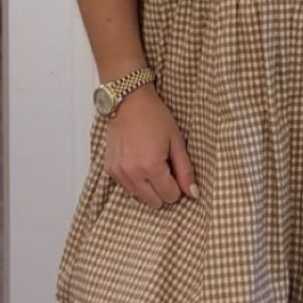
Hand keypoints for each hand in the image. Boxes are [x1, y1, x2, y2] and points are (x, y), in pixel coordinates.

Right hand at [103, 87, 199, 207]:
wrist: (129, 101)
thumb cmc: (154, 117)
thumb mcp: (176, 141)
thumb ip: (185, 170)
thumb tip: (193, 193)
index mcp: (151, 166)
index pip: (169, 196)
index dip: (177, 187)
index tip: (175, 172)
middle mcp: (132, 173)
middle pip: (154, 201)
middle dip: (163, 190)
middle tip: (164, 169)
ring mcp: (118, 172)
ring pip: (138, 196)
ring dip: (147, 187)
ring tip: (150, 164)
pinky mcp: (110, 168)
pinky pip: (125, 187)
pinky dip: (134, 181)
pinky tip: (138, 163)